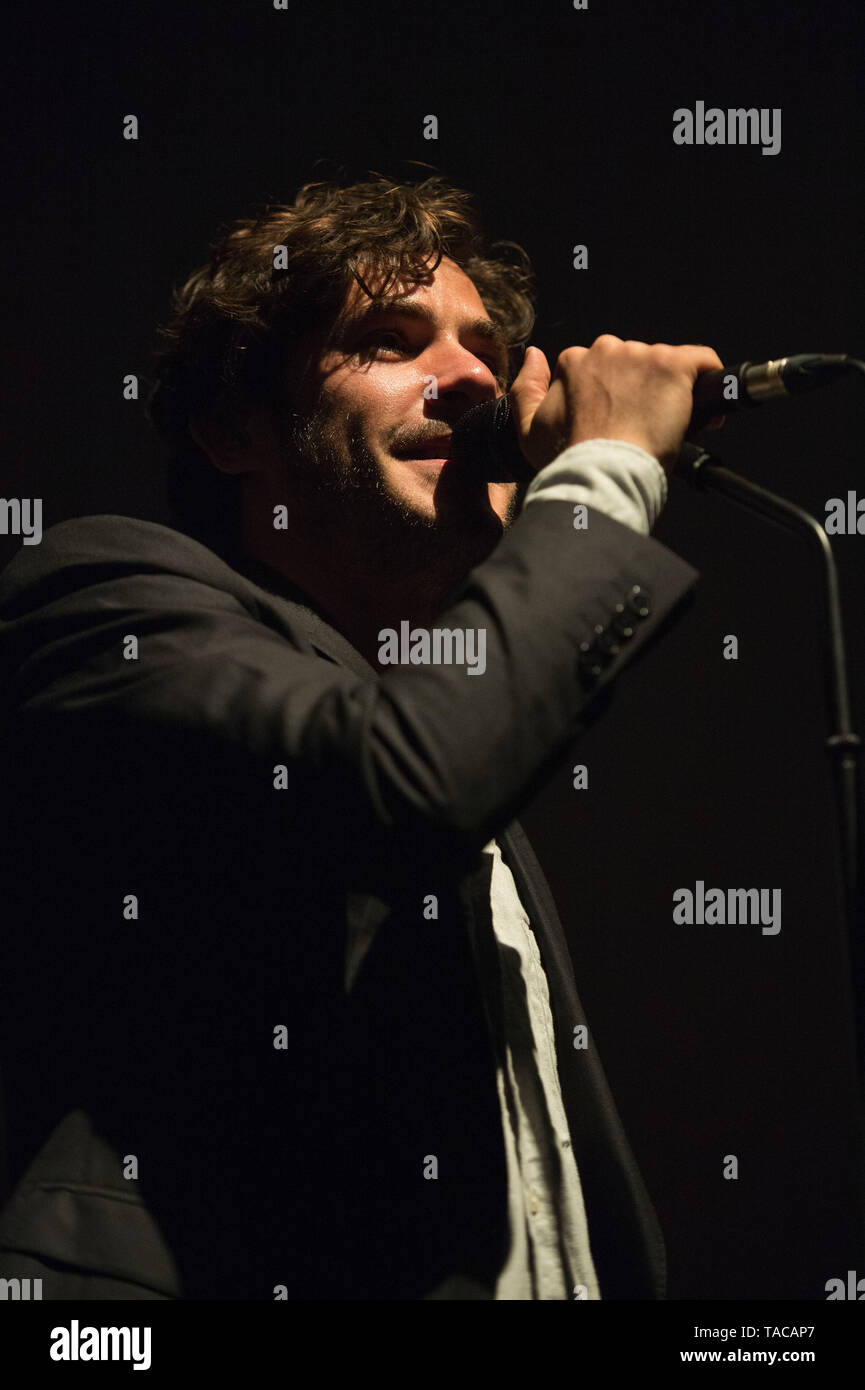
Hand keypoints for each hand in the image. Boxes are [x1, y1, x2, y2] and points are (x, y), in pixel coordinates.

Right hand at [509, 335, 725, 476]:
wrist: (601, 473)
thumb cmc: (568, 460)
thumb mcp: (527, 430)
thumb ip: (527, 388)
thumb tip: (534, 356)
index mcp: (574, 362)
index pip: (603, 370)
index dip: (616, 397)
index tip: (622, 421)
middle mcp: (607, 350)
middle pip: (636, 366)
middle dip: (644, 392)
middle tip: (645, 429)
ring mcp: (642, 355)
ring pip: (666, 368)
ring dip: (672, 394)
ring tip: (669, 430)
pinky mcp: (674, 365)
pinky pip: (702, 362)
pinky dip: (707, 381)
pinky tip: (705, 410)